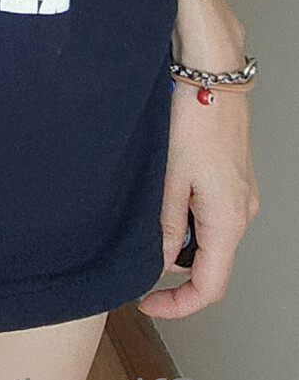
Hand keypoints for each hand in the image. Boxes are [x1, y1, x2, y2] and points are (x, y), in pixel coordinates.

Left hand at [140, 83, 258, 318]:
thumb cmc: (193, 118)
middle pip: (207, 261)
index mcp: (228, 222)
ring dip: (176, 230)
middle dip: (171, 259)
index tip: (147, 302)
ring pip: (206, 235)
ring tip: (151, 198)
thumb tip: (158, 260)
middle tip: (137, 239)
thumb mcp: (168, 177)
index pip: (209, 287)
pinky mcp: (232, 180)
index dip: (176, 304)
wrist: (211, 75)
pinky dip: (185, 210)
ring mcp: (240, 196)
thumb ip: (164, 224)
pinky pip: (209, 211)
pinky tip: (166, 184)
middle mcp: (241, 213)